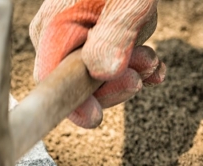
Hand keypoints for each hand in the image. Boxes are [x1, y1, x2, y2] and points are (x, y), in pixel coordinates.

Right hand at [30, 0, 165, 127]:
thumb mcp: (128, 1)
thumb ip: (115, 34)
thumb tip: (103, 72)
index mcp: (54, 27)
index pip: (52, 80)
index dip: (72, 103)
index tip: (95, 118)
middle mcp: (57, 38)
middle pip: (76, 85)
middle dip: (112, 84)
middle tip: (140, 73)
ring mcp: (73, 40)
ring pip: (97, 77)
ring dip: (128, 72)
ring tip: (150, 58)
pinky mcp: (91, 40)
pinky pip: (106, 66)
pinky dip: (131, 68)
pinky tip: (150, 64)